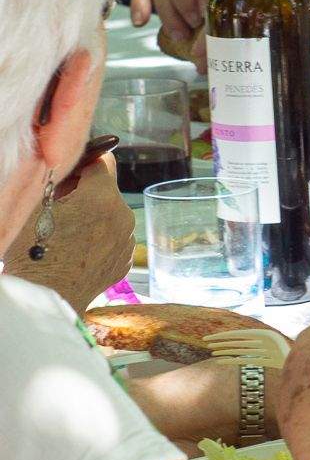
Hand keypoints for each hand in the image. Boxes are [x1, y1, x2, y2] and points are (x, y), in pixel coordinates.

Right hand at [1, 155, 132, 311]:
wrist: (45, 298)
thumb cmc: (33, 251)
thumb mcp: (34, 205)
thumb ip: (56, 178)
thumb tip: (69, 165)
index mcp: (103, 197)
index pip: (102, 161)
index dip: (82, 166)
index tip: (66, 178)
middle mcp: (124, 216)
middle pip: (107, 190)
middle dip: (85, 193)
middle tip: (58, 211)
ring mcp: (127, 241)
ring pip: (111, 215)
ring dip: (93, 217)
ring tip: (66, 235)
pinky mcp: (125, 261)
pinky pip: (114, 238)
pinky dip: (99, 239)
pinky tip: (76, 252)